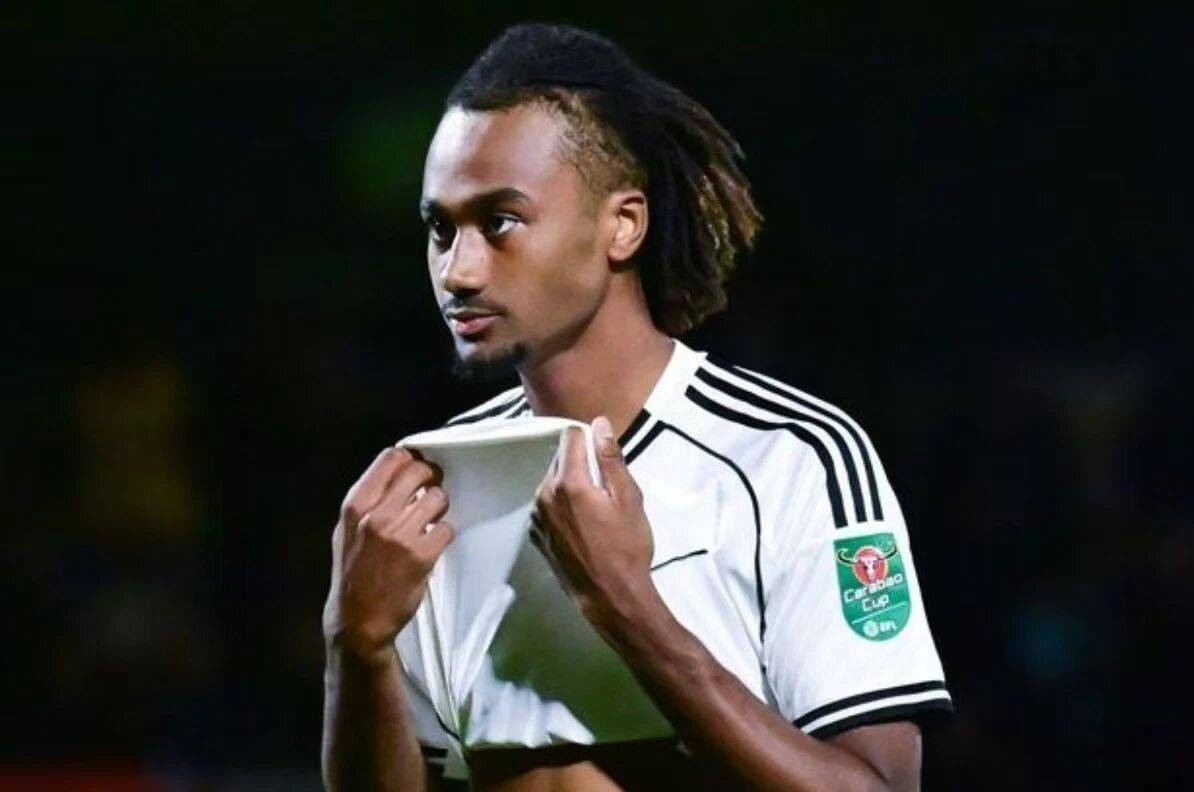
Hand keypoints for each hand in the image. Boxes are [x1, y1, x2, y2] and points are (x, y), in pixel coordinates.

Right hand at [322, 446, 453, 663]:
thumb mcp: (346, 530)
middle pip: (419, 471)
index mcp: (356, 505)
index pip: (391, 457)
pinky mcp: (422, 555)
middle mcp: (377, 515)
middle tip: (430, 491)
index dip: (410, 459)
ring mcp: (400, 535)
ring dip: (439, 508)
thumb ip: (369, 499)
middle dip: (430, 478)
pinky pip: (446, 528)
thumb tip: (400, 468)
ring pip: (438, 497)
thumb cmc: (353, 572)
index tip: (416, 470)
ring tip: (430, 521)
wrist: (357, 620)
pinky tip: (432, 544)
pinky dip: (443, 535)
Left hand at [532, 417, 656, 633]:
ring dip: (570, 485)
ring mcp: (537, 517)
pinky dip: (561, 506)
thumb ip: (611, 458)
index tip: (605, 456)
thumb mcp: (629, 499)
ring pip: (552, 482)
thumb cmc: (627, 548)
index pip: (570, 437)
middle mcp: (545, 495)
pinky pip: (546, 505)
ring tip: (595, 509)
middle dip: (582, 464)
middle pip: (560, 459)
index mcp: (569, 483)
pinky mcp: (537, 535)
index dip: (590, 439)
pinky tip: (581, 524)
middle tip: (606, 489)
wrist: (610, 597)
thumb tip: (599, 425)